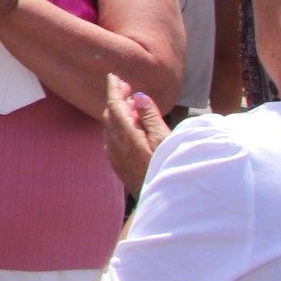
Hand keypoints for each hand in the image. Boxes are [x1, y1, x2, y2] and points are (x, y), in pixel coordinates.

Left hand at [100, 74, 169, 194]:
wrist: (165, 203)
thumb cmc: (170, 168)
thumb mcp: (165, 139)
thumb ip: (149, 117)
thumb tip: (137, 96)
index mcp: (127, 137)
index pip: (115, 107)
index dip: (114, 90)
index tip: (114, 77)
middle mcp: (116, 146)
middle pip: (111, 116)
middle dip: (117, 99)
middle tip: (127, 88)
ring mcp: (115, 157)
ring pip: (110, 128)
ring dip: (119, 114)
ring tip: (133, 105)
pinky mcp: (118, 166)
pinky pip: (113, 140)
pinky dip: (119, 128)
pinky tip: (130, 127)